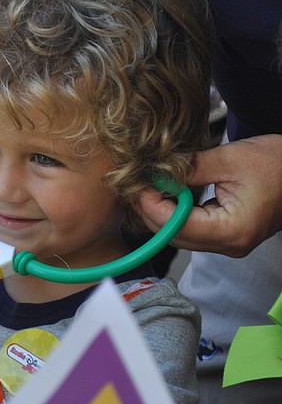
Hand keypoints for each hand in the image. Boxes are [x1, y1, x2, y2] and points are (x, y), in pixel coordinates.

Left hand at [137, 134, 281, 256]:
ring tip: (148, 188)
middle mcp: (230, 244)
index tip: (138, 187)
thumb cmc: (277, 162)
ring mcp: (229, 243)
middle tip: (135, 187)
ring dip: (161, 214)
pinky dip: (175, 214)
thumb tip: (155, 174)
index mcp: (234, 229)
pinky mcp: (226, 236)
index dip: (154, 207)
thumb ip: (189, 170)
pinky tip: (167, 195)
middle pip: (176, 236)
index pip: (180, 226)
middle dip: (152, 212)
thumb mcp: (229, 159)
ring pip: (180, 236)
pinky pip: (191, 230)